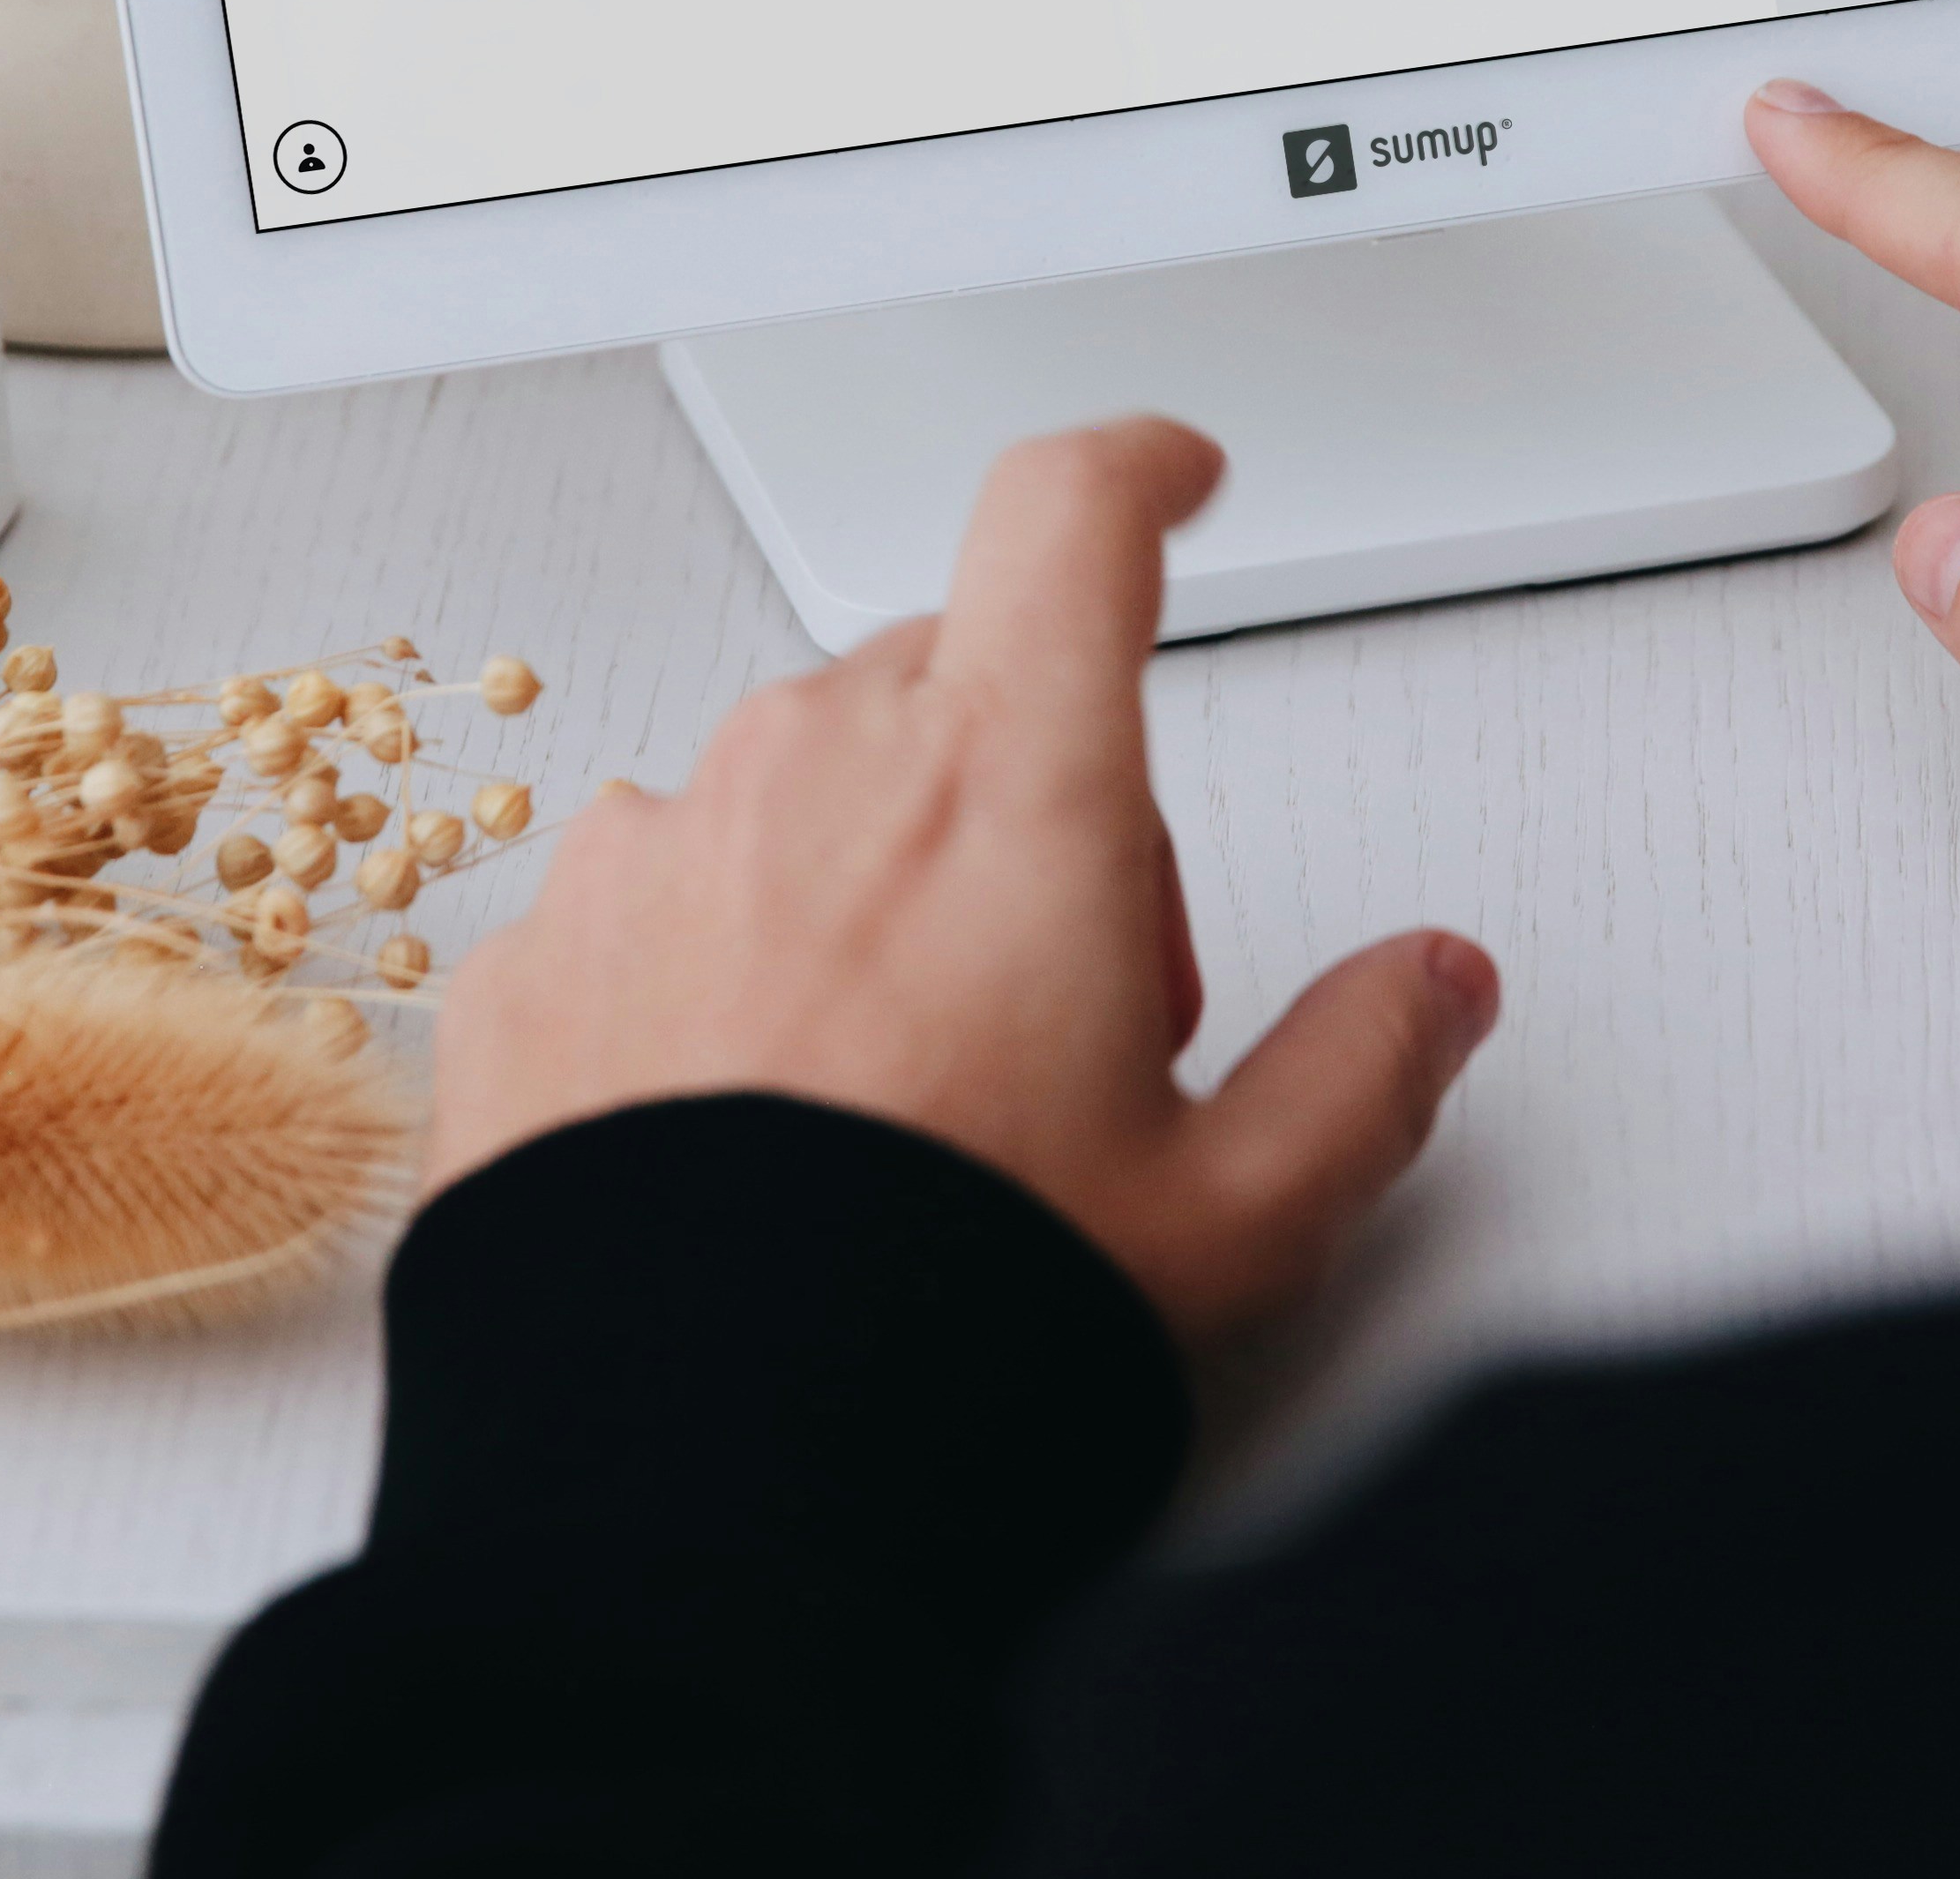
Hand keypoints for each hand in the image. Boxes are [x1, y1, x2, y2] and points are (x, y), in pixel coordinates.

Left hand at [421, 419, 1501, 1336]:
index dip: (1138, 474)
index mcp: (1005, 784)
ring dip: (857, 879)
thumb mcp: (1237, 1221)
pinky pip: (651, 904)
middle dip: (1021, 791)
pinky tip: (754, 1134)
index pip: (1073, 516)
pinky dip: (710, 975)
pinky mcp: (526, 961)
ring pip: (790, 790)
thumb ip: (1363, 1067)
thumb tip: (1432, 987)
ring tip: (896, 1100)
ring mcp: (648, 856)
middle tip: (1064, 1005)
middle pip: (947, 684)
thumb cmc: (938, 1331)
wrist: (683, 1486)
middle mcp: (809, 772)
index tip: (1170, 486)